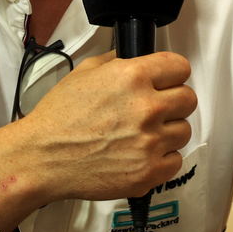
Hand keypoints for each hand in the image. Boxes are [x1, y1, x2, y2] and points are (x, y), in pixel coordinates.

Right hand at [0, 49, 195, 231]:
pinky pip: (175, 160)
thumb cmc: (59, 116)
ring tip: (141, 134)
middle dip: (173, 101)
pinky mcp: (150, 171)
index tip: (167, 80)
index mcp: (132, 77)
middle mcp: (147, 107)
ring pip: (184, 131)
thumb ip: (115, 61)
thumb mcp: (83, 73)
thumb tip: (135, 59)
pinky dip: (161, 158)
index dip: (172, 73)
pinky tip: (139, 154)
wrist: (44, 157)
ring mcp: (151, 142)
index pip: (180, 67)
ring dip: (167, 131)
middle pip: (188, 99)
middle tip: (154, 109)